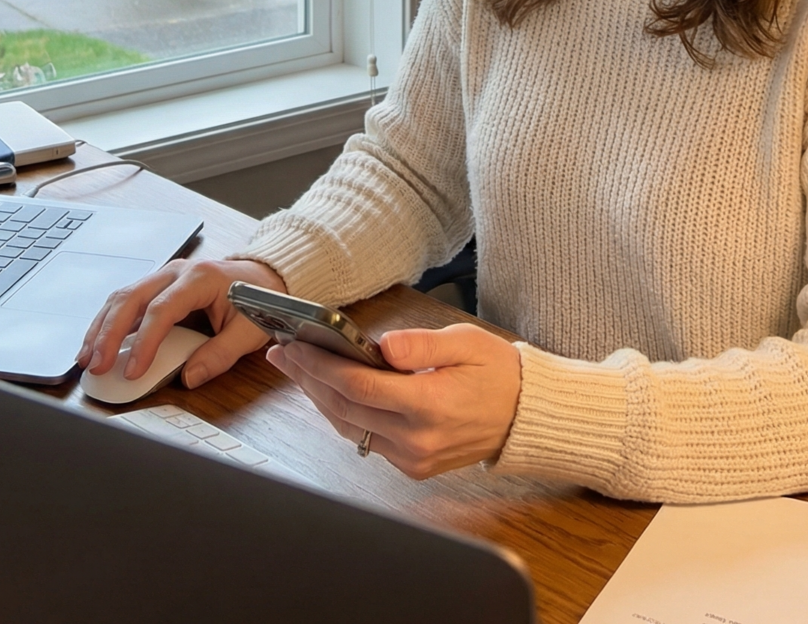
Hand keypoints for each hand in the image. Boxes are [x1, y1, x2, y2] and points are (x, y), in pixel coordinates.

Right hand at [78, 257, 284, 387]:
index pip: (162, 309)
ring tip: (86, 359)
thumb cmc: (257, 301)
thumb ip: (221, 355)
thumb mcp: (249, 330)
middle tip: (95, 365)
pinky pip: (126, 302)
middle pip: (132, 298)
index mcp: (200, 278)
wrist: (263, 276)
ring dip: (101, 328)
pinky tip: (95, 344)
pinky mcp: (157, 287)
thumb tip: (190, 378)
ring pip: (122, 297)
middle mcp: (176, 272)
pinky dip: (107, 323)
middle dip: (109, 333)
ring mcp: (164, 276)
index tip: (132, 370)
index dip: (144, 342)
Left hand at [267, 323, 521, 479]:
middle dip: (309, 378)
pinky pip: (365, 439)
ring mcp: (413, 458)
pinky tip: (328, 391)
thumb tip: (381, 346)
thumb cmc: (496, 372)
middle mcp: (416, 440)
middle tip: (283, 352)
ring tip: (297, 368)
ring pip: (349, 428)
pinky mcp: (413, 466)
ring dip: (319, 397)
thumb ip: (420, 345)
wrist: (524, 415)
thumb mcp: (465, 342)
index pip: (358, 387)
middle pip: (345, 409)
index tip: (296, 345)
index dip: (322, 366)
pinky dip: (342, 414)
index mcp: (429, 406)